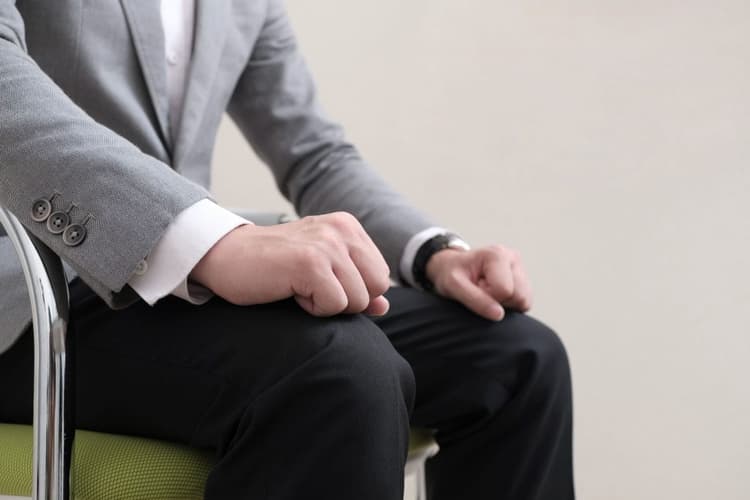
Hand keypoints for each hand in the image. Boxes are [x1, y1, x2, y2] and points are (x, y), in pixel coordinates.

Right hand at [190, 212, 390, 316]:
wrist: (225, 258)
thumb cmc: (273, 267)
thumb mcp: (322, 271)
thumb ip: (356, 285)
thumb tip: (384, 307)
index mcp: (348, 227)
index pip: (380, 277)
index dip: (354, 291)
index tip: (320, 282)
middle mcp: (341, 230)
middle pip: (376, 289)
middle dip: (347, 300)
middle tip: (310, 286)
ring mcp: (327, 244)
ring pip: (357, 300)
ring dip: (326, 304)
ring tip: (297, 285)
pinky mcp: (311, 262)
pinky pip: (334, 305)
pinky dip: (311, 308)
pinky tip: (290, 290)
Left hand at [426, 245, 532, 320]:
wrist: (452, 267)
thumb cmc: (451, 273)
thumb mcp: (454, 285)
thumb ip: (475, 299)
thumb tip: (499, 315)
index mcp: (497, 254)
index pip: (505, 291)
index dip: (488, 297)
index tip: (475, 288)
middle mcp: (513, 258)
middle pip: (519, 296)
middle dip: (499, 301)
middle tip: (481, 291)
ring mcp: (521, 268)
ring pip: (525, 301)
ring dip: (505, 303)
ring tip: (487, 292)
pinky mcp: (524, 280)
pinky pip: (525, 303)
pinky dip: (510, 304)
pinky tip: (495, 295)